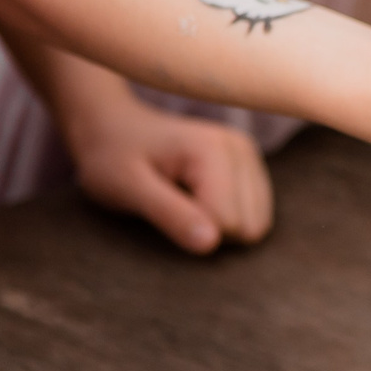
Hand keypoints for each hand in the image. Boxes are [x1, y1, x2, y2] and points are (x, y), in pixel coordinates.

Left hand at [61, 83, 271, 254]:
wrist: (112, 126)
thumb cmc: (112, 157)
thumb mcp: (128, 188)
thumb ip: (169, 214)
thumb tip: (211, 244)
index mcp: (213, 150)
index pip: (227, 223)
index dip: (191, 229)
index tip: (160, 206)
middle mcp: (241, 148)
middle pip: (249, 227)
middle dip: (210, 230)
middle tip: (172, 205)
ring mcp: (249, 155)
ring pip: (258, 225)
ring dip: (220, 226)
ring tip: (184, 201)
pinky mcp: (251, 165)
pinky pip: (256, 216)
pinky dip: (228, 218)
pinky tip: (199, 199)